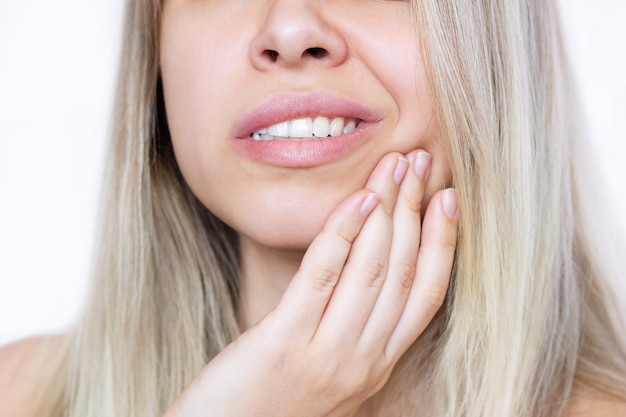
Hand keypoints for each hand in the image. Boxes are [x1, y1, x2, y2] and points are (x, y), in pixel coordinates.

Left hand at [164, 150, 458, 416]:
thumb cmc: (272, 400)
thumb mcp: (327, 366)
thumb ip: (351, 327)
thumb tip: (364, 267)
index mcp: (378, 364)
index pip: (427, 294)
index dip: (442, 242)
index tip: (449, 198)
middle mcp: (363, 360)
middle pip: (403, 272)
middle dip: (415, 211)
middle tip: (421, 163)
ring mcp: (326, 355)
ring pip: (372, 269)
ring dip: (386, 210)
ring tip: (393, 167)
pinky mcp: (283, 344)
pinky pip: (322, 278)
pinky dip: (343, 234)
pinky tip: (356, 200)